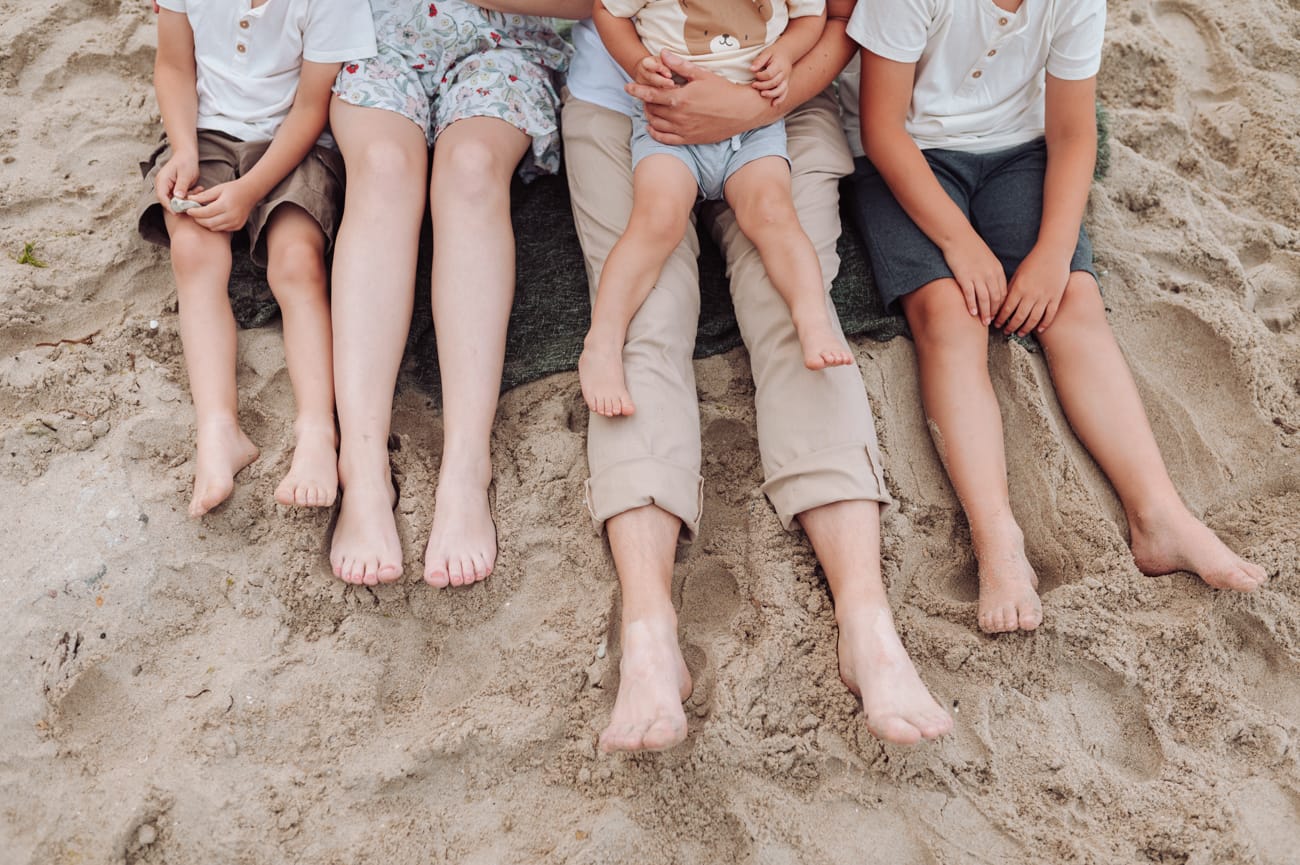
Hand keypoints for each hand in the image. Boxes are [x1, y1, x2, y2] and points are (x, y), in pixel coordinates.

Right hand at [154, 151, 199, 207]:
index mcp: (162, 180)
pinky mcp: (175, 189)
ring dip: (188, 199)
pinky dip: (190, 195)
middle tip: (194, 203)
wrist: (187, 154)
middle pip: (168, 201)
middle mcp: (163, 185)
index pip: (162, 197)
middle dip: (181, 204)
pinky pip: (181, 197)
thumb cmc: (186, 162)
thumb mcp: (185, 174)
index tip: (178, 212)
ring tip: (198, 190)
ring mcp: (168, 187)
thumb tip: (178, 197)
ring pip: (176, 200)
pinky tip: (198, 188)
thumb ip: (181, 186)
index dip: (169, 206)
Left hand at [185, 180, 257, 231]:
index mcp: (225, 205)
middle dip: (198, 219)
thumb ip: (203, 196)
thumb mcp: (217, 189)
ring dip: (205, 223)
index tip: (188, 210)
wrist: (250, 193)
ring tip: (201, 216)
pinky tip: (212, 218)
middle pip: (208, 223)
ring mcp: (235, 223)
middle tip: (192, 214)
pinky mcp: (237, 226)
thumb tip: (189, 200)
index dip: (194, 212)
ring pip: (214, 227)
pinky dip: (214, 225)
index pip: (205, 212)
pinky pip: (221, 229)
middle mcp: (231, 216)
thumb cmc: (233, 189)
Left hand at [627, 50, 773, 144]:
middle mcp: (679, 115)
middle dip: (645, 101)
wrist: (742, 111)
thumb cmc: (723, 90)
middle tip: (645, 95)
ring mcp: (683, 129)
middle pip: (652, 109)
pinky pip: (666, 139)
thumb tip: (663, 53)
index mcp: (680, 98)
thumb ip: (680, 66)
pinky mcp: (689, 139)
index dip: (637, 90)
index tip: (628, 87)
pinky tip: (652, 127)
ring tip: (649, 108)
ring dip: (649, 116)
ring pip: (656, 124)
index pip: (651, 93)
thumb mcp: (702, 74)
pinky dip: (655, 133)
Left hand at [751, 48, 791, 105]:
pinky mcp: (786, 84)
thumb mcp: (766, 52)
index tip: (755, 75)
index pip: (770, 74)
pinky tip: (773, 104)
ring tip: (762, 94)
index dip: (761, 76)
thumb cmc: (774, 53)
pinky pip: (784, 94)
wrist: (786, 53)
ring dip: (771, 94)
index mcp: (779, 65)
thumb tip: (752, 69)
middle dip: (763, 86)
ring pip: (781, 90)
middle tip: (754, 85)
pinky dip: (780, 100)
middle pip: (774, 82)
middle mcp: (784, 73)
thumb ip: (759, 60)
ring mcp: (786, 80)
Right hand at [940, 231, 1006, 323]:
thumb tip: (992, 286)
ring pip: (985, 299)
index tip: (999, 314)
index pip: (1003, 292)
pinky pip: (970, 294)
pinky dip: (972, 305)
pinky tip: (972, 313)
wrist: (958, 236)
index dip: (1002, 306)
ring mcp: (977, 276)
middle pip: (996, 298)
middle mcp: (990, 274)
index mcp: (997, 270)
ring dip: (985, 312)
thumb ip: (992, 272)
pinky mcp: (965, 277)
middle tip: (993, 322)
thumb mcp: (987, 259)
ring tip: (984, 322)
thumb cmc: (971, 247)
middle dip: (995, 312)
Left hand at [995, 247, 1069, 334]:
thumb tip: (1002, 304)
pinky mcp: (1056, 297)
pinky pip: (1049, 315)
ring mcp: (1045, 297)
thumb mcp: (1017, 274)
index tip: (996, 324)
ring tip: (1020, 333)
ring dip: (1025, 329)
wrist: (1054, 252)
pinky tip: (1038, 330)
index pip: (1007, 309)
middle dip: (1011, 327)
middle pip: (1019, 317)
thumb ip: (1011, 289)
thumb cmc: (1033, 261)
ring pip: (1034, 319)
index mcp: (1019, 288)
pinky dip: (1044, 324)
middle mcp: (1031, 295)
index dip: (1000, 319)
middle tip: (1006, 332)